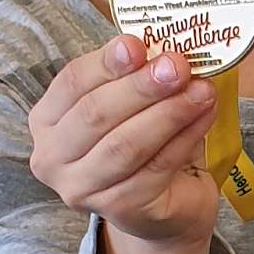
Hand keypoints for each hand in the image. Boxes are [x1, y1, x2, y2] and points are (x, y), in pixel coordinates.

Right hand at [28, 36, 221, 243]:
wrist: (165, 203)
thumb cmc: (145, 141)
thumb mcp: (134, 101)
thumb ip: (139, 75)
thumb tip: (166, 50)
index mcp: (48, 119)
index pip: (72, 83)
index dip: (106, 63)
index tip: (138, 45)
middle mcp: (53, 157)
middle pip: (95, 114)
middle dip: (141, 87)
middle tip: (178, 66)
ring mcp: (82, 189)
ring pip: (126, 144)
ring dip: (169, 112)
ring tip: (201, 90)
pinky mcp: (121, 208)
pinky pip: (157, 166)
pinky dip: (185, 136)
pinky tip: (205, 114)